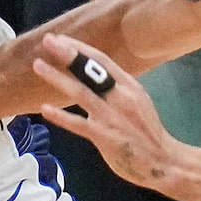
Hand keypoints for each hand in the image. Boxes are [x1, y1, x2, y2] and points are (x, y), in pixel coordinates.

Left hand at [32, 34, 179, 189]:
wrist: (162, 161)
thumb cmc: (146, 131)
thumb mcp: (137, 100)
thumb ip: (116, 87)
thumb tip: (94, 73)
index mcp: (129, 86)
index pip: (102, 61)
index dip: (81, 48)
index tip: (62, 39)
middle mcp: (120, 97)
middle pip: (91, 71)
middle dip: (68, 54)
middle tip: (49, 40)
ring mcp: (110, 116)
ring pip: (80, 92)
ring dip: (58, 78)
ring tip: (38, 65)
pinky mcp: (103, 136)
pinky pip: (78, 124)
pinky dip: (60, 116)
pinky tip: (44, 108)